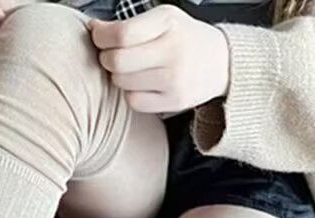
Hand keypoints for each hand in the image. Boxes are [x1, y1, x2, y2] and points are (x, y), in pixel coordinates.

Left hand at [90, 6, 229, 113]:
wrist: (221, 63)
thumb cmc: (184, 39)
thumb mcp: (164, 19)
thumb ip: (130, 25)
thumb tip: (94, 29)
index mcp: (168, 22)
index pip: (121, 34)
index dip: (101, 37)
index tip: (98, 35)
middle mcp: (173, 49)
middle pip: (117, 61)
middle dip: (106, 58)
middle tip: (111, 55)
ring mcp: (174, 78)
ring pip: (122, 82)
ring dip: (118, 76)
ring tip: (132, 69)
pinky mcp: (174, 101)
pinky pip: (133, 101)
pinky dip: (131, 93)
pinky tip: (141, 84)